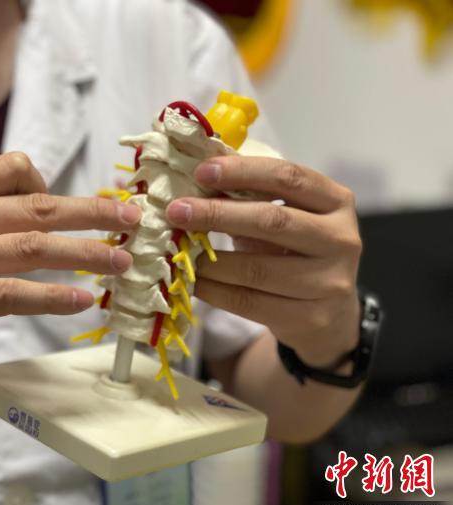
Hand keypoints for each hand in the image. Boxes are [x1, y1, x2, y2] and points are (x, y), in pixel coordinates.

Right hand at [0, 152, 139, 368]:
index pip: (12, 167)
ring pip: (31, 247)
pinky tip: (82, 300)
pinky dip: (51, 296)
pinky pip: (10, 293)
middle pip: (37, 207)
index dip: (54, 181)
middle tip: (135, 220)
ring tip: (122, 262)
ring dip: (84, 253)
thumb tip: (27, 219)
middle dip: (92, 212)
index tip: (82, 203)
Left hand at [166, 156, 361, 366]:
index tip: (201, 172)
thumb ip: (252, 197)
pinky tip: (193, 281)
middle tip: (177, 211)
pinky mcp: (310, 318)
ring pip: (256, 270)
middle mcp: (341, 240)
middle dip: (217, 214)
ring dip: (210, 260)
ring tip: (179, 251)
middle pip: (272, 221)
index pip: (289, 178)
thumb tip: (197, 181)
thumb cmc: (295, 251)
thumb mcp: (286, 215)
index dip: (243, 172)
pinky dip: (214, 291)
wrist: (330, 313)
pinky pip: (249, 303)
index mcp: (336, 201)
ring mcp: (329, 282)